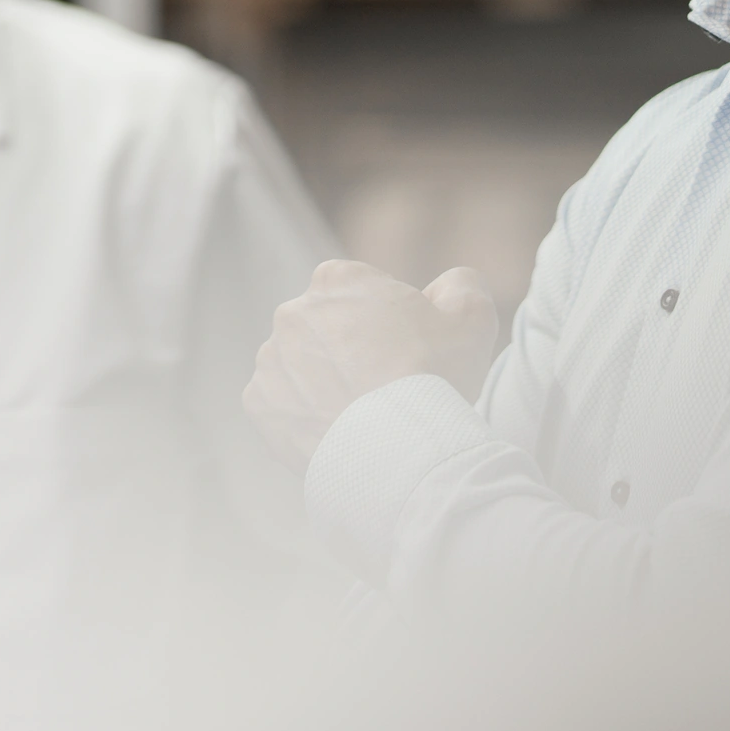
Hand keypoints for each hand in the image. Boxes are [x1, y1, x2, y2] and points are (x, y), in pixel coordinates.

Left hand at [243, 261, 498, 472]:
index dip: (387, 321)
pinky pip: (281, 405)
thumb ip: (460, 286)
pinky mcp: (258, 402)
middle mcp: (293, 312)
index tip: (406, 351)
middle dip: (349, 350)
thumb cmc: (435, 380)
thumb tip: (449, 284)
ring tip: (363, 415)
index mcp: (338, 279)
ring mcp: (271, 358)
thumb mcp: (471, 317)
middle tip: (385, 387)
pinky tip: (337, 432)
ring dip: (323, 382)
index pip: (360, 292)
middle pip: (326, 328)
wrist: (396, 451)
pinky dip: (304, 416)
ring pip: (301, 367)